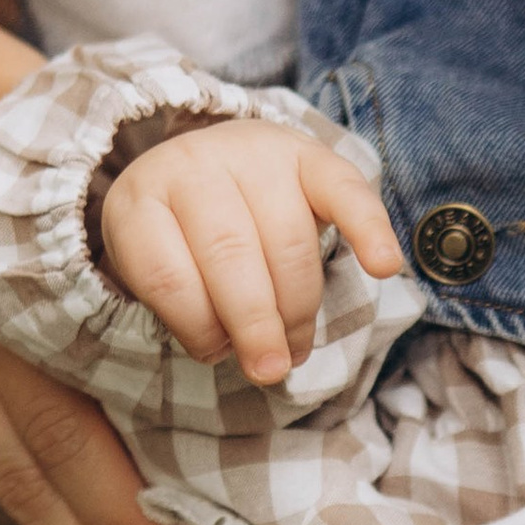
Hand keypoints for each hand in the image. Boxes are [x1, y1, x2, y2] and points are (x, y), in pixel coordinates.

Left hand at [97, 116, 402, 382]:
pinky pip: (344, 191)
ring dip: (297, 306)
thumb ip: (188, 312)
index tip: (214, 353)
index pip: (165, 274)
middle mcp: (193, 165)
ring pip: (286, 240)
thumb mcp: (160, 272)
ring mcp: (252, 154)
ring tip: (295, 345)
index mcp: (140, 202)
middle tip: (270, 370)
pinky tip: (384, 266)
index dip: (195, 327)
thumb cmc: (183, 242)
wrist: (207, 166)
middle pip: (229, 254)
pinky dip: (368, 229)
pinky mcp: (309, 155)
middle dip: (255, 323)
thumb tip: (253, 356)